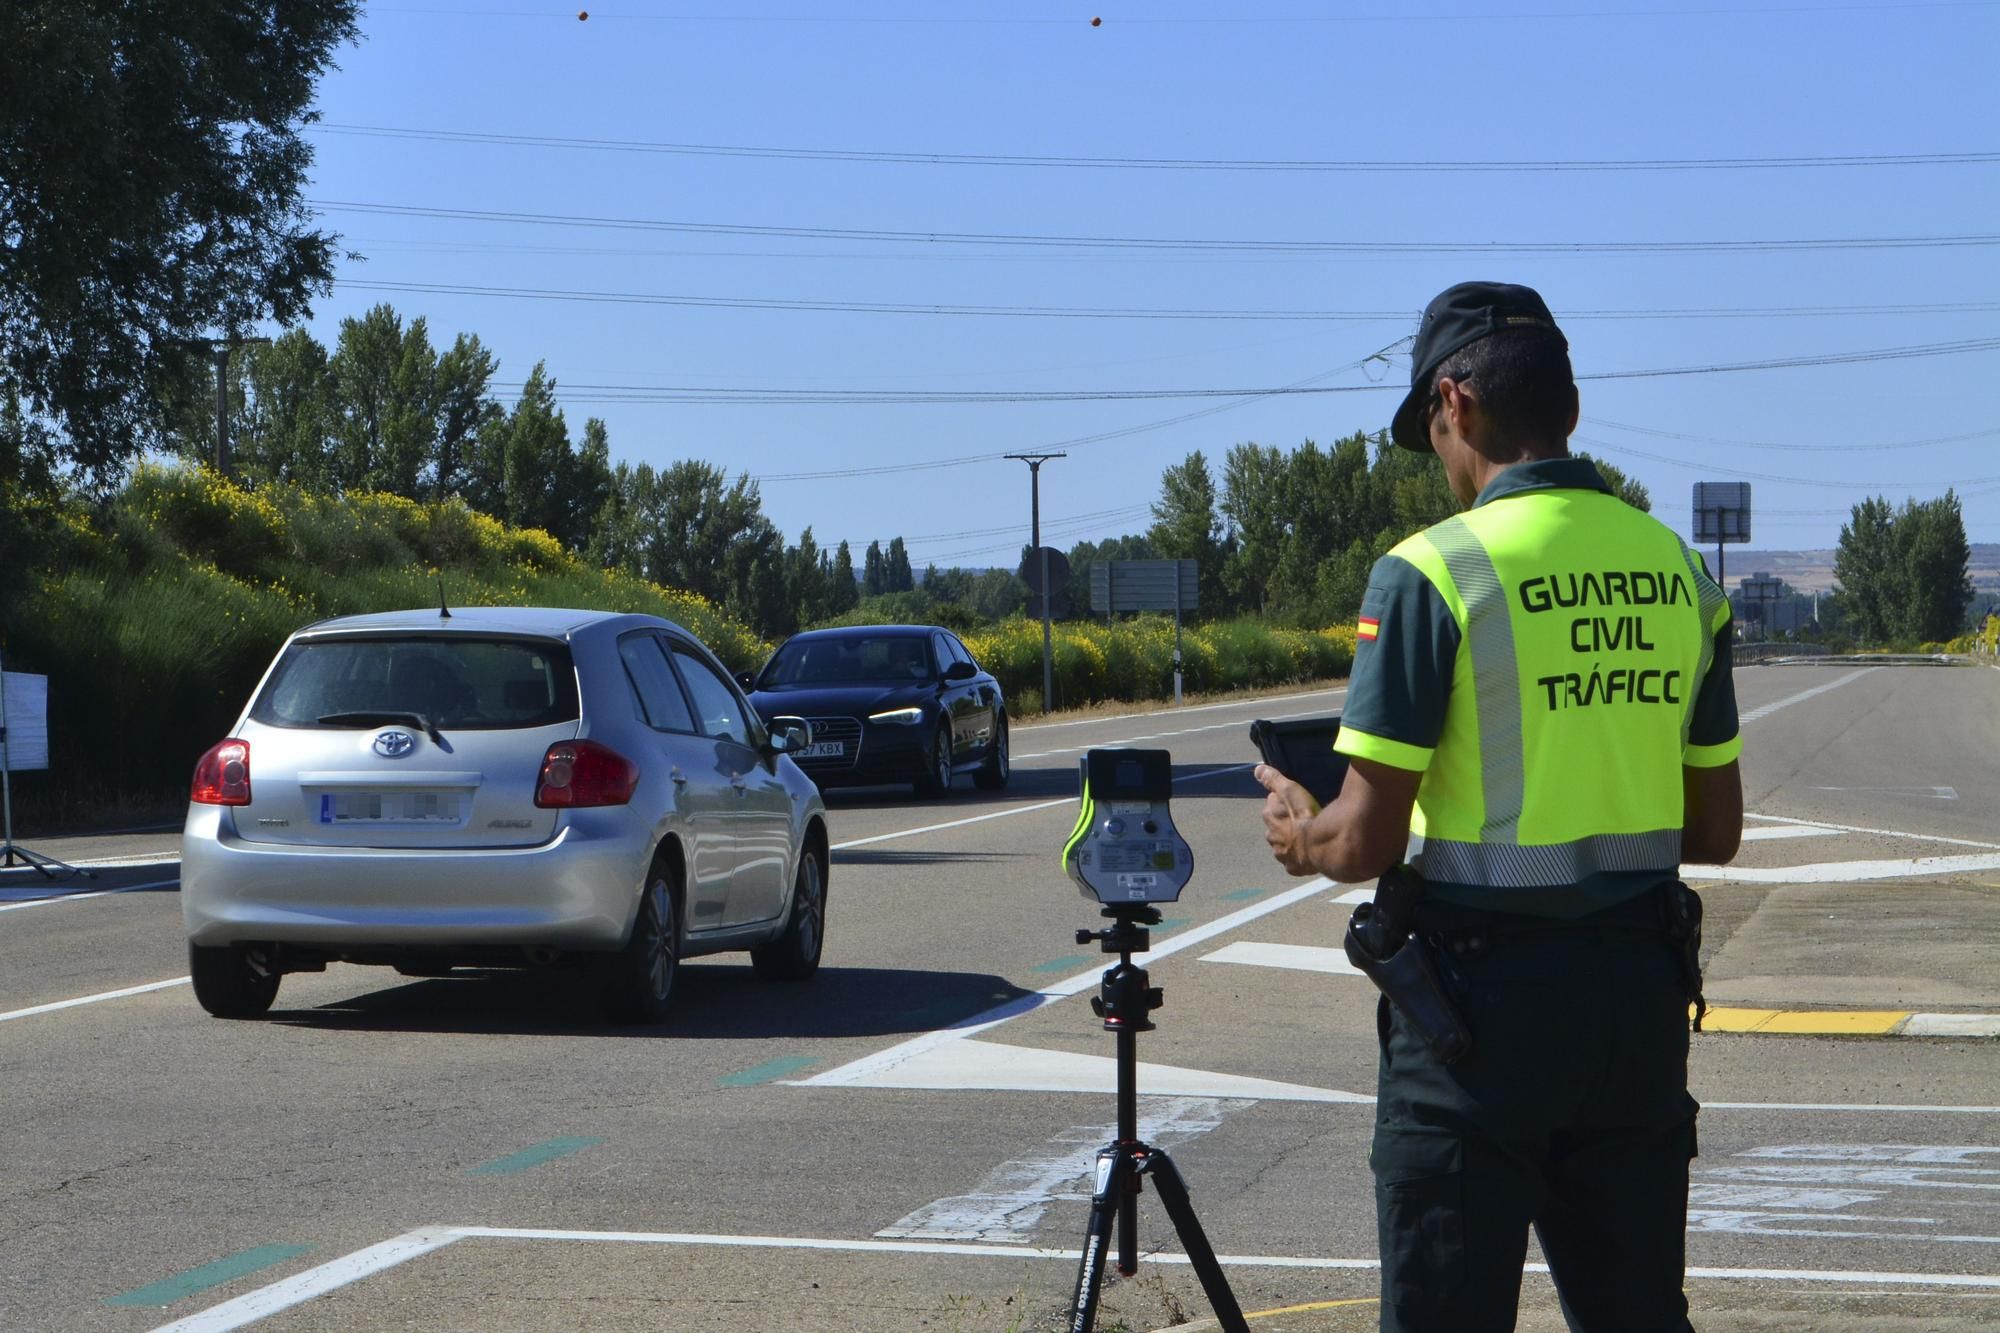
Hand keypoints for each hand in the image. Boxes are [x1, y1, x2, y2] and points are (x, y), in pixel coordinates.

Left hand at [1255, 763, 1320, 877]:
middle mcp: (1271, 836)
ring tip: (1307, 837)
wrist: (1320, 846)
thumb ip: (1273, 779)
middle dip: (1285, 824)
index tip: (1294, 802)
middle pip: (1276, 827)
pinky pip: (1294, 861)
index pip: (1272, 806)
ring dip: (1292, 841)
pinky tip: (1309, 853)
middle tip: (1302, 820)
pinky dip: (1299, 857)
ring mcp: (1281, 854)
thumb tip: (1257, 769)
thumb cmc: (1305, 816)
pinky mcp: (1293, 868)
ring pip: (1284, 845)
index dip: (1282, 803)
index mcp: (1269, 817)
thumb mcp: (1289, 791)